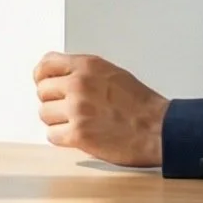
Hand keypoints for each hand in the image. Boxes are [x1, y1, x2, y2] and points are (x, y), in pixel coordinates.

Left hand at [34, 51, 167, 167]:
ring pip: (44, 114)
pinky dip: (62, 138)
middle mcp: (79, 84)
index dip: (42, 76)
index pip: (46, 64)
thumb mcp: (111, 74)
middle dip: (54, 101)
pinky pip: (52, 135)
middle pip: (42, 91)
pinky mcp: (78, 134)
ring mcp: (77, 109)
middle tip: (69, 110)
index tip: (43, 83)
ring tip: (78, 123)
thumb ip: (84, 72)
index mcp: (87, 66)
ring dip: (58, 121)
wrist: (159, 129)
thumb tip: (59, 77)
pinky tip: (78, 136)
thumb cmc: (141, 105)